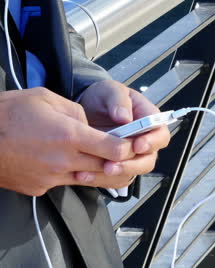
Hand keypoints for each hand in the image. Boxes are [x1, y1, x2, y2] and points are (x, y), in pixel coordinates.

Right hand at [0, 87, 134, 195]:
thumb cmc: (9, 113)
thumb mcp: (46, 98)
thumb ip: (75, 111)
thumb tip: (89, 124)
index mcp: (69, 135)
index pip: (114, 149)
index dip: (126, 146)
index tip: (129, 140)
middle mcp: (64, 161)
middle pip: (104, 166)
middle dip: (113, 158)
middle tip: (113, 146)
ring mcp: (51, 178)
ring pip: (86, 177)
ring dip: (92, 166)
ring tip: (84, 151)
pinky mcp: (39, 188)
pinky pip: (63, 182)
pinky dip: (68, 173)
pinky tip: (57, 158)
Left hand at [78, 80, 170, 185]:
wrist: (86, 107)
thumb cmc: (104, 96)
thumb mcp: (110, 90)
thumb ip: (118, 100)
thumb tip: (125, 117)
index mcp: (148, 118)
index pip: (160, 133)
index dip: (151, 142)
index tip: (136, 145)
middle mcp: (144, 139)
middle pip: (149, 159)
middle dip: (132, 164)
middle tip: (113, 164)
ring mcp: (131, 154)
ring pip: (132, 172)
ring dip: (117, 174)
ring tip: (99, 170)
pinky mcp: (118, 164)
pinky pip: (115, 178)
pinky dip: (101, 179)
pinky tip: (85, 175)